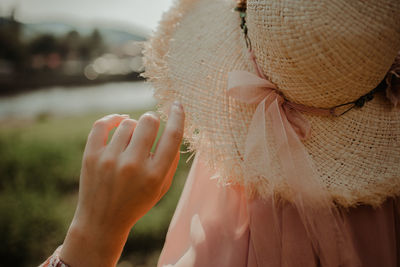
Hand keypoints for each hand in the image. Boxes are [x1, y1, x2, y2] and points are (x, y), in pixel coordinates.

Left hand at [60, 102, 184, 266]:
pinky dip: (113, 118)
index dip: (177, 116)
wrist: (102, 221)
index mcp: (155, 175)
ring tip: (131, 141)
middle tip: (150, 127)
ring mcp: (110, 160)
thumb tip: (174, 128)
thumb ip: (171, 160)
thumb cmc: (137, 202)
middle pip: (149, 121)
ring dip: (133, 128)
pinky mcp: (91, 156)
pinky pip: (102, 124)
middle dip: (152, 120)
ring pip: (128, 123)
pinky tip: (120, 121)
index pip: (172, 136)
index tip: (177, 105)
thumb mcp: (162, 187)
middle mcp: (133, 166)